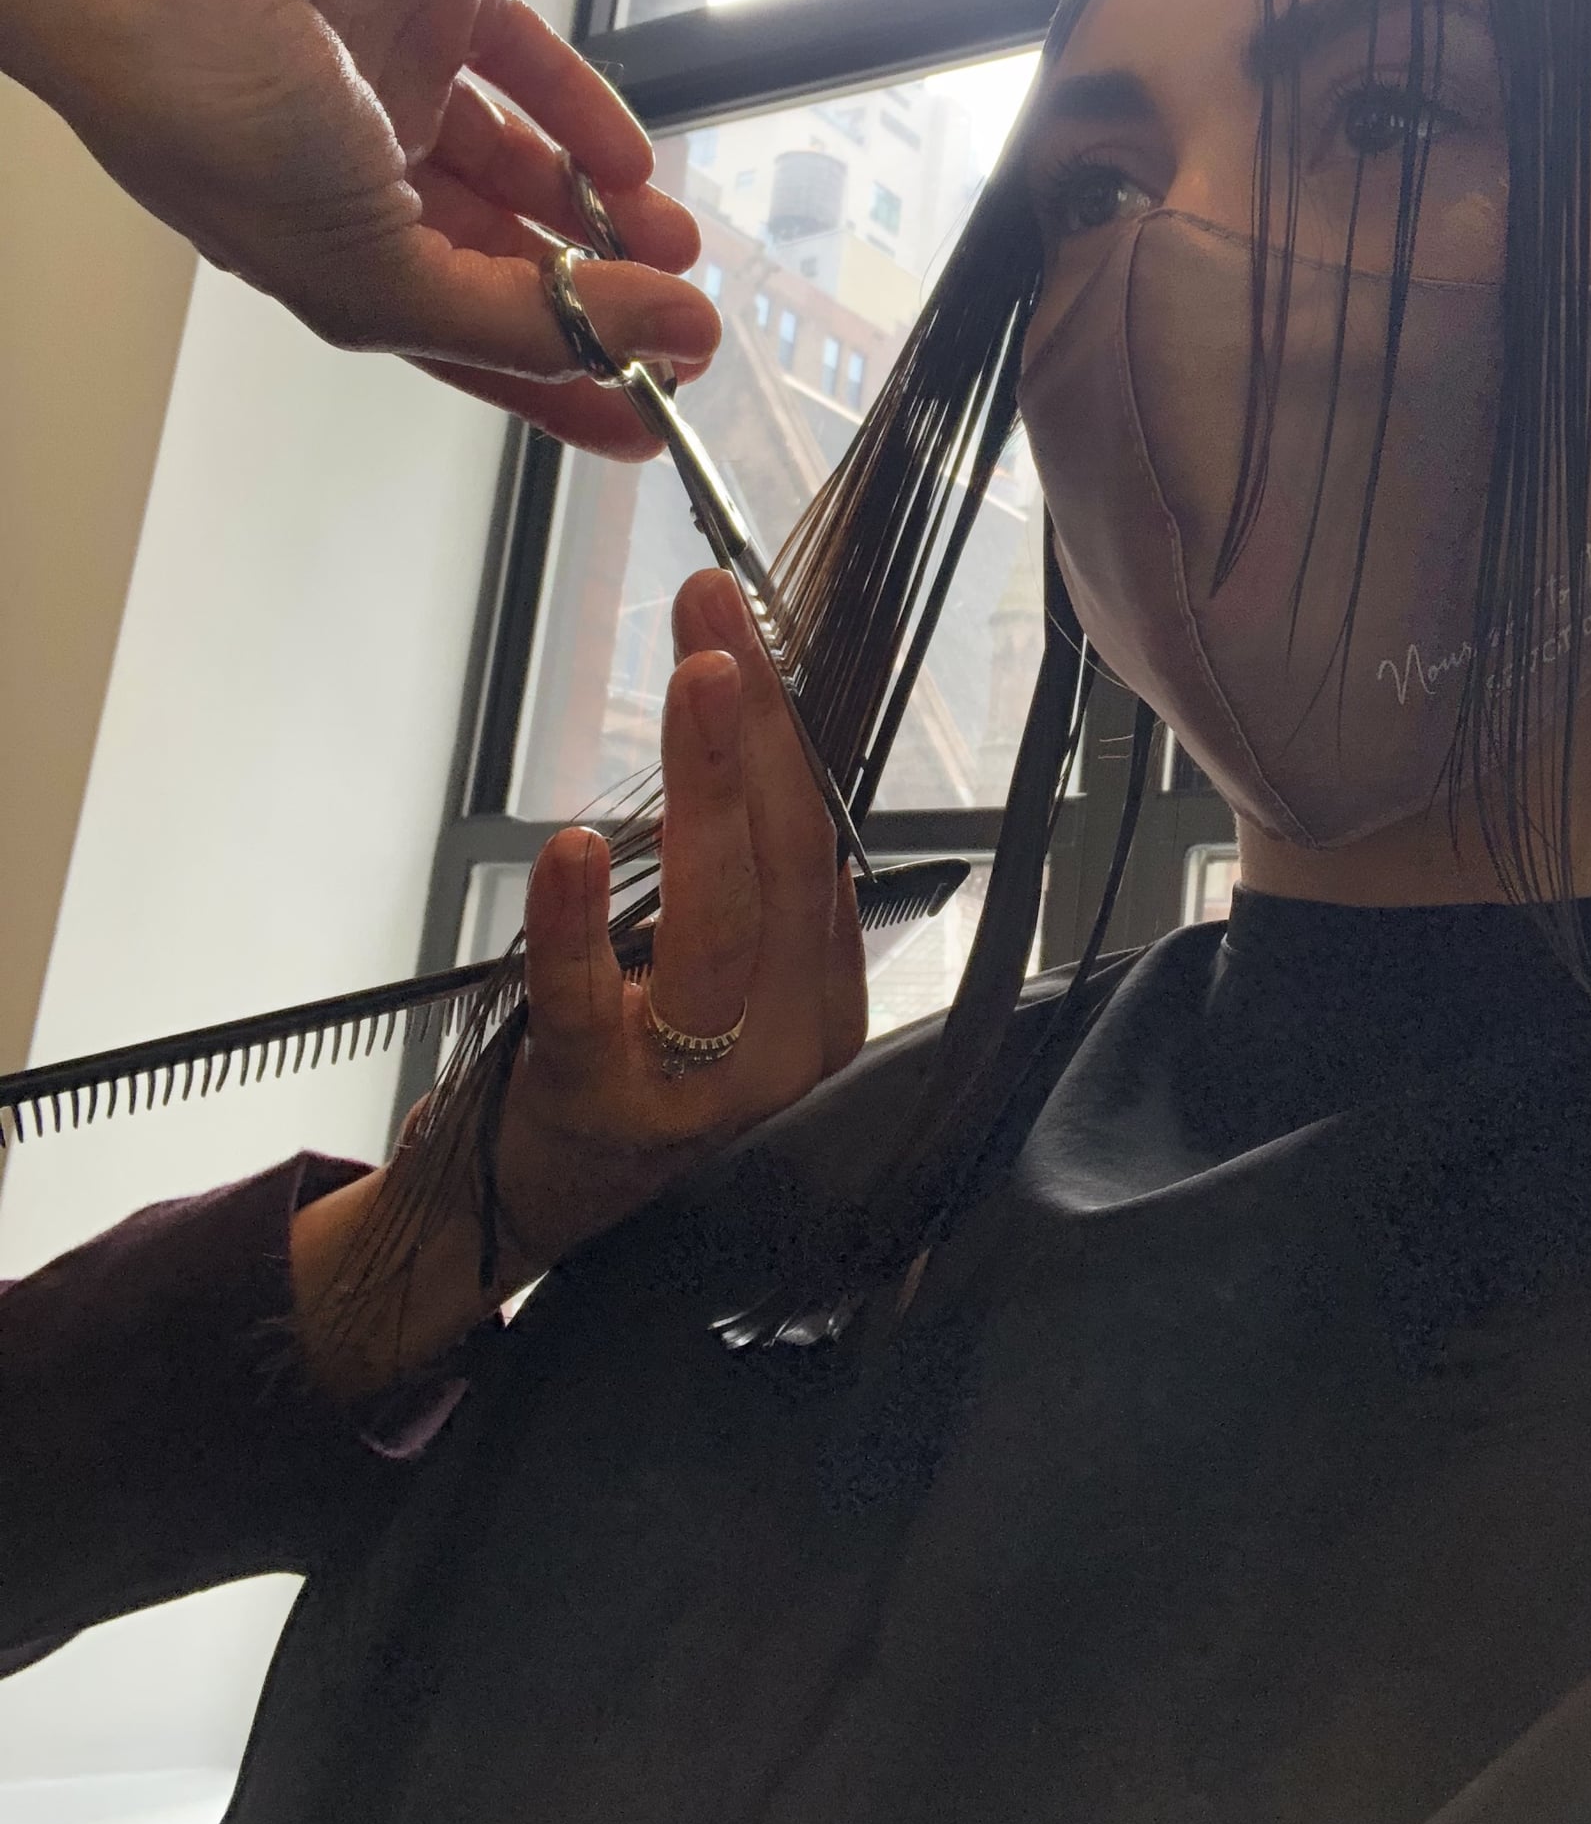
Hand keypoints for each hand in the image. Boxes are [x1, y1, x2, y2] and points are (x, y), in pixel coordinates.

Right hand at [0, 0, 715, 458]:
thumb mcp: (368, 265)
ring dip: (609, 214)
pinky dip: (588, 114)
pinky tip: (634, 168)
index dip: (560, 383)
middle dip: (602, 297)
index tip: (644, 422)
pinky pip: (533, 63)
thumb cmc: (198, 101)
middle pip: (511, 255)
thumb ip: (521, 316)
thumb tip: (662, 339)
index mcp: (326, 251)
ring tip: (679, 252)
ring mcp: (402, 74)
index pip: (468, 339)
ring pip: (532, 163)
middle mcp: (365, 171)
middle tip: (685, 331)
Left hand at [290, 568, 867, 1394]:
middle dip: (756, 725)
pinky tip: (568, 845)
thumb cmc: (629, 1073)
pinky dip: (576, 919)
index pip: (817, 846)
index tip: (743, 628)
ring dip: (707, 782)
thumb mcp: (717, 988)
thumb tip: (752, 726)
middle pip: (786, 862)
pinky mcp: (602, 1108)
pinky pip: (594, 1002)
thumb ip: (750, 890)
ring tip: (697, 676)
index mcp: (823, 1010)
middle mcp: (786, 1053)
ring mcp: (702, 1092)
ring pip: (722, 918)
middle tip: (718, 612)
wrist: (534, 1211)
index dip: (782, 730)